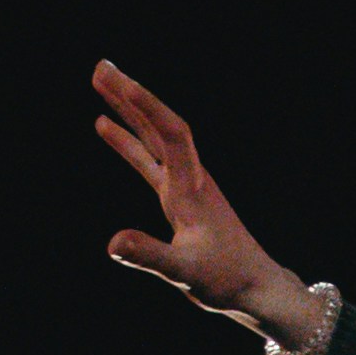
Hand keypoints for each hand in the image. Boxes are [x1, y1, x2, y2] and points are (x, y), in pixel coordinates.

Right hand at [94, 61, 320, 345]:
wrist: (256, 288)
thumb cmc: (226, 281)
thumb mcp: (184, 273)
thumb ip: (150, 256)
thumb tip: (112, 243)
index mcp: (193, 188)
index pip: (170, 133)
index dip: (145, 106)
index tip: (118, 81)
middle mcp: (190, 178)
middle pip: (158, 125)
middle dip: (130, 95)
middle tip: (100, 66)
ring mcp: (184, 185)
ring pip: (152, 138)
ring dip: (126, 110)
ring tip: (99, 80)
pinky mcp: (179, 198)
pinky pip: (149, 159)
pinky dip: (126, 141)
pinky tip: (104, 126)